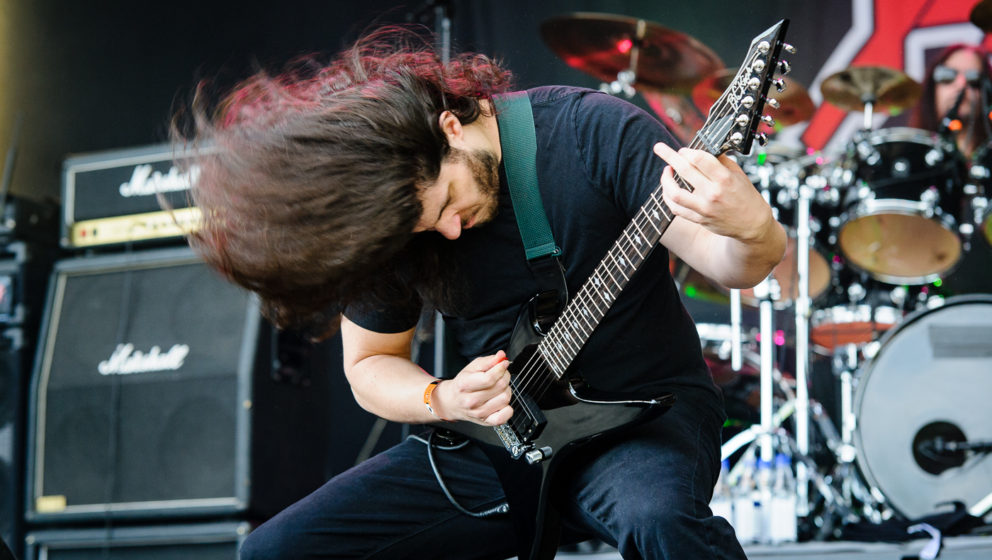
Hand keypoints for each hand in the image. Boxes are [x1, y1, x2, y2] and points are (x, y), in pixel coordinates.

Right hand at [434, 350, 512, 425]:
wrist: (452, 402)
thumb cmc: (462, 384)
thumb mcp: (471, 368)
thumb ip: (487, 361)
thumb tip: (501, 356)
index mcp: (465, 385)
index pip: (489, 378)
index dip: (501, 368)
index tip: (503, 363)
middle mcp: (471, 401)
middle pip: (500, 386)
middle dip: (505, 376)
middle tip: (501, 374)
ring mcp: (479, 413)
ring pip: (505, 398)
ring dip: (506, 390)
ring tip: (499, 387)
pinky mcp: (486, 421)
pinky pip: (505, 416)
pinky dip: (508, 408)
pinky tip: (501, 402)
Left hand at [653, 142, 775, 242]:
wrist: (752, 224)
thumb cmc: (746, 197)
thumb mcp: (739, 174)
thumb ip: (721, 161)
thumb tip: (703, 149)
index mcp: (724, 179)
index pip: (700, 159)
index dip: (688, 151)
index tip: (683, 150)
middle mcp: (713, 193)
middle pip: (685, 171)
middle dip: (669, 156)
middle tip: (659, 148)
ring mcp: (704, 208)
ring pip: (675, 193)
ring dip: (665, 180)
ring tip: (665, 170)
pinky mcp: (698, 219)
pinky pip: (676, 208)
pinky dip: (668, 197)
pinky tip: (668, 189)